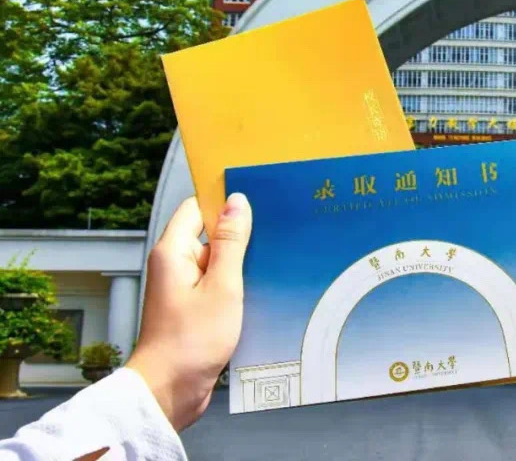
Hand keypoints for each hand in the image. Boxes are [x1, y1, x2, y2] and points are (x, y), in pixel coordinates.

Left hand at [126, 193, 251, 430]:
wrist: (169, 391)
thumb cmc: (190, 343)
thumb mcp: (222, 286)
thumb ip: (231, 242)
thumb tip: (236, 203)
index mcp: (172, 251)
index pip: (197, 207)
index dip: (224, 202)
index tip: (255, 201)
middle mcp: (173, 265)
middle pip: (209, 233)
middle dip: (239, 236)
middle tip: (269, 240)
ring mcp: (182, 287)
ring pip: (217, 261)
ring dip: (240, 265)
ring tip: (265, 271)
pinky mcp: (191, 307)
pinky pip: (216, 283)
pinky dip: (235, 286)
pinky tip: (256, 294)